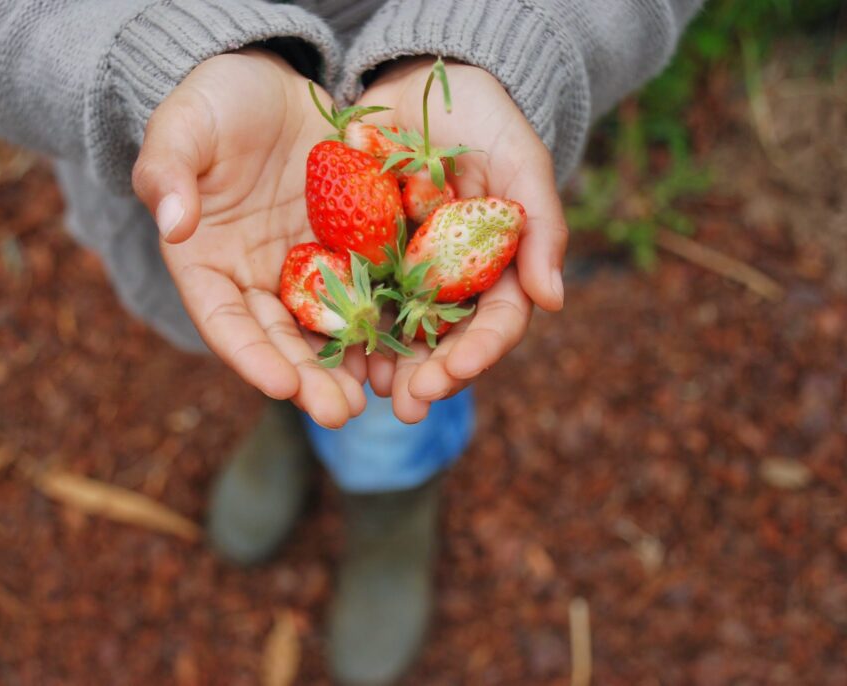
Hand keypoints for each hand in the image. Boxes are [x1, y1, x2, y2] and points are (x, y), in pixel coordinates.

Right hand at [132, 50, 366, 427]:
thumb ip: (168, 171)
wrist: (268, 81)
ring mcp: (305, 267)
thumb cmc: (213, 102)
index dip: (249, 354)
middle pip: (280, 338)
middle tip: (342, 413)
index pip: (223, 321)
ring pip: (327, 326)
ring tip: (379, 399)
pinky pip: (369, 288)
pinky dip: (386, 320)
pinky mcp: (348, 249)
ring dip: (349, 366)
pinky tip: (411, 349)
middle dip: (308, 379)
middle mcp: (256, 278)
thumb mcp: (183, 126)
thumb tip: (172, 222)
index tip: (279, 385)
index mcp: (206, 264)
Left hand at [356, 58, 567, 422]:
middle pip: (446, 341)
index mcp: (496, 266)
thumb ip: (541, 224)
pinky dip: (345, 327)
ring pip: (399, 332)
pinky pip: (353, 297)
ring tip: (368, 395)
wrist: (422, 86)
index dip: (480, 350)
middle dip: (430, 376)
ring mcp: (405, 272)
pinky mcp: (361, 255)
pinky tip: (332, 351)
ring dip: (387, 368)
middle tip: (409, 405)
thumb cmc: (484, 119)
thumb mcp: (521, 158)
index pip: (496, 320)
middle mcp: (452, 280)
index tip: (458, 370)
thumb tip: (553, 301)